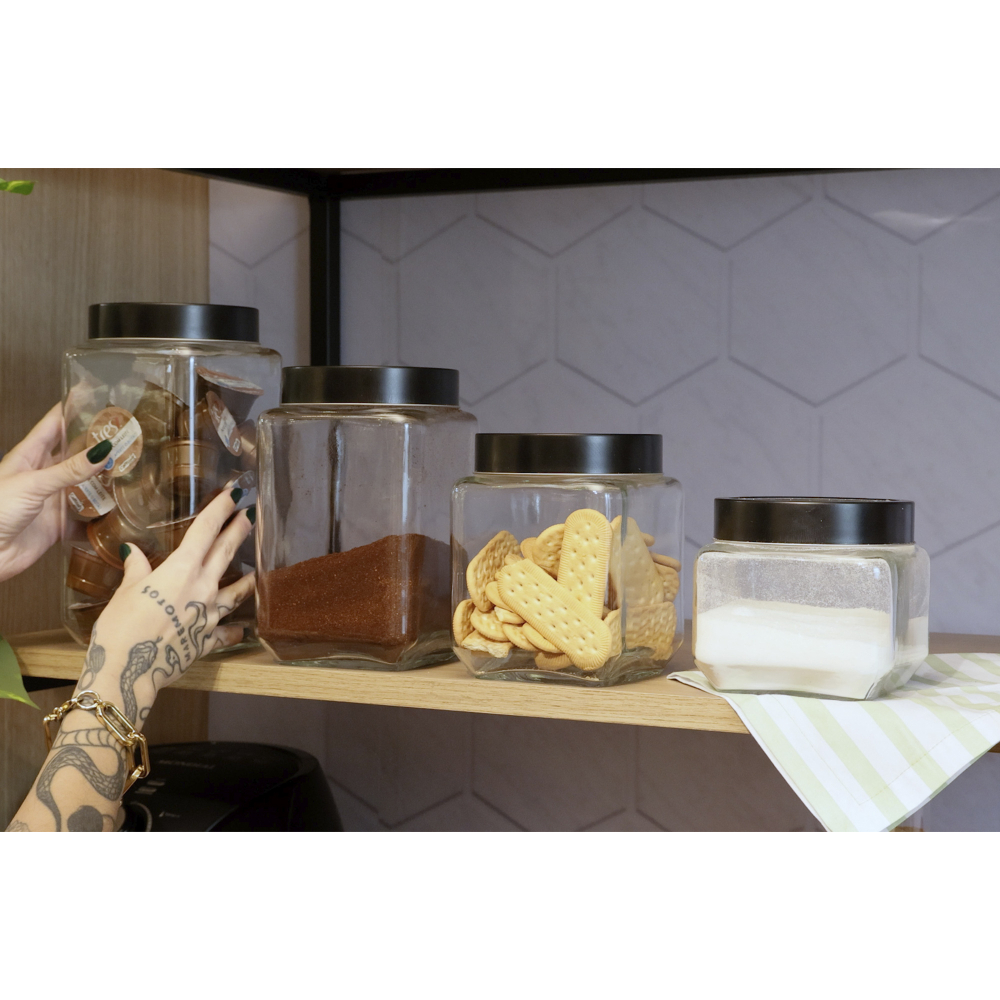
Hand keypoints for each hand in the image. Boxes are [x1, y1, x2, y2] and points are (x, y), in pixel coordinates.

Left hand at [0, 403, 114, 582]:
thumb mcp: (32, 484)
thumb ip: (68, 470)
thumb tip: (101, 452)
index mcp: (30, 456)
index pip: (54, 424)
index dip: (72, 409)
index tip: (94, 394)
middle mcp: (43, 476)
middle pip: (75, 454)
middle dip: (98, 446)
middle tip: (127, 436)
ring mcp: (52, 500)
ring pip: (85, 485)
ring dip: (105, 482)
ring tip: (132, 471)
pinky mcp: (58, 525)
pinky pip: (86, 519)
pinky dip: (101, 518)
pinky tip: (118, 513)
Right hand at [77, 486, 255, 726]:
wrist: (128, 672)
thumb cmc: (121, 627)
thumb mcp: (126, 592)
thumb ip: (136, 570)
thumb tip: (131, 551)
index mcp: (182, 569)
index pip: (206, 530)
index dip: (221, 509)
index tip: (235, 493)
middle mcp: (203, 588)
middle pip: (225, 553)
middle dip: (238, 531)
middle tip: (250, 515)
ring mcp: (209, 614)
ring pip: (237, 591)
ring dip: (247, 580)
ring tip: (256, 572)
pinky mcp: (208, 640)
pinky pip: (226, 632)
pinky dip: (234, 629)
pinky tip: (242, 629)